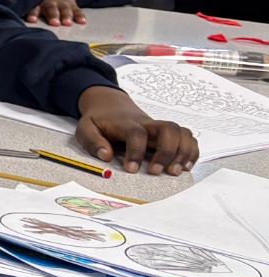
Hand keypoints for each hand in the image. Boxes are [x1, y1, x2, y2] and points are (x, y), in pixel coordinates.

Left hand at [28, 0, 85, 26]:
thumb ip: (25, 6)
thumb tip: (7, 17)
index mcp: (38, 2)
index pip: (34, 8)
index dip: (33, 14)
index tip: (32, 20)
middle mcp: (50, 3)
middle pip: (51, 10)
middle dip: (52, 16)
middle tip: (54, 23)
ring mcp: (62, 4)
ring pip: (64, 10)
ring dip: (66, 17)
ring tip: (67, 23)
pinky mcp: (72, 5)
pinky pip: (77, 10)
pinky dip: (80, 16)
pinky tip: (82, 22)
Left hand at [75, 86, 196, 174]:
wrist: (110, 103)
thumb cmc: (98, 120)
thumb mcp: (85, 128)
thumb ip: (92, 142)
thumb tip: (105, 156)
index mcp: (125, 123)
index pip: (136, 133)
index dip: (136, 151)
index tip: (131, 170)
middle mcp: (147, 123)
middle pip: (168, 129)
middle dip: (167, 152)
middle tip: (156, 172)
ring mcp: (159, 127)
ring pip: (182, 132)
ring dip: (183, 152)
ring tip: (174, 172)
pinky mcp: (167, 133)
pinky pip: (187, 138)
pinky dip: (191, 151)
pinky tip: (185, 166)